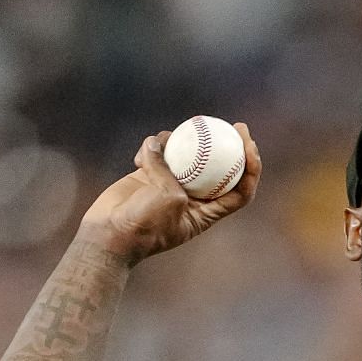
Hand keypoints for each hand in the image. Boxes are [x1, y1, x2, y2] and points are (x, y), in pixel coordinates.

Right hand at [77, 123, 261, 264]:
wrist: (109, 235)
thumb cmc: (145, 224)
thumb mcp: (168, 198)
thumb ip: (169, 170)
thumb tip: (157, 143)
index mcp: (207, 213)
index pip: (240, 191)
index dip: (251, 169)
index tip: (250, 146)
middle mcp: (193, 199)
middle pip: (219, 169)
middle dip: (230, 147)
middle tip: (232, 125)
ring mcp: (171, 186)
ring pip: (186, 156)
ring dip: (182, 143)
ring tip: (176, 133)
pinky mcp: (149, 177)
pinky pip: (156, 155)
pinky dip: (150, 149)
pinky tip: (142, 153)